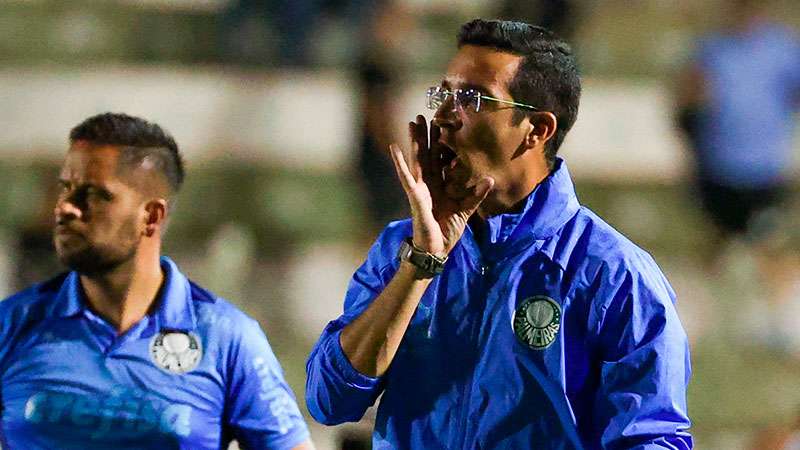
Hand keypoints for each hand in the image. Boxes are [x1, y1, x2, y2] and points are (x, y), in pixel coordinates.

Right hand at [389, 115, 493, 255]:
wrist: (436, 249)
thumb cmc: (447, 229)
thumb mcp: (466, 209)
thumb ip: (476, 194)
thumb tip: (489, 179)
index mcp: (440, 184)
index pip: (441, 159)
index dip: (442, 143)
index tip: (444, 125)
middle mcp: (428, 183)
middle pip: (427, 154)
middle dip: (426, 135)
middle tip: (424, 115)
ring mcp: (420, 188)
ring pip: (417, 159)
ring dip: (414, 141)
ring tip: (412, 122)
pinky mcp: (415, 195)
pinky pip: (406, 176)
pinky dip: (400, 163)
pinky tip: (395, 148)